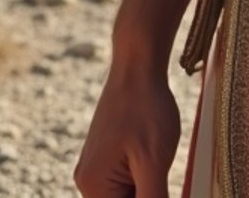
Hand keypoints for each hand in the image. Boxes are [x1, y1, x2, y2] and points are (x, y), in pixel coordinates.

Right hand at [73, 63, 180, 197]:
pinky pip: (127, 180)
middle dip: (148, 194)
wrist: (138, 65)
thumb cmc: (146, 108)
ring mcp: (97, 167)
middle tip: (160, 166)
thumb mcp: (154, 162)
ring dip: (149, 186)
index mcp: (94, 188)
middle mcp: (88, 181)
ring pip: (127, 194)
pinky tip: (156, 153)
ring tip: (158, 154)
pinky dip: (145, 176)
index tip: (159, 185)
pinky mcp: (107, 155)